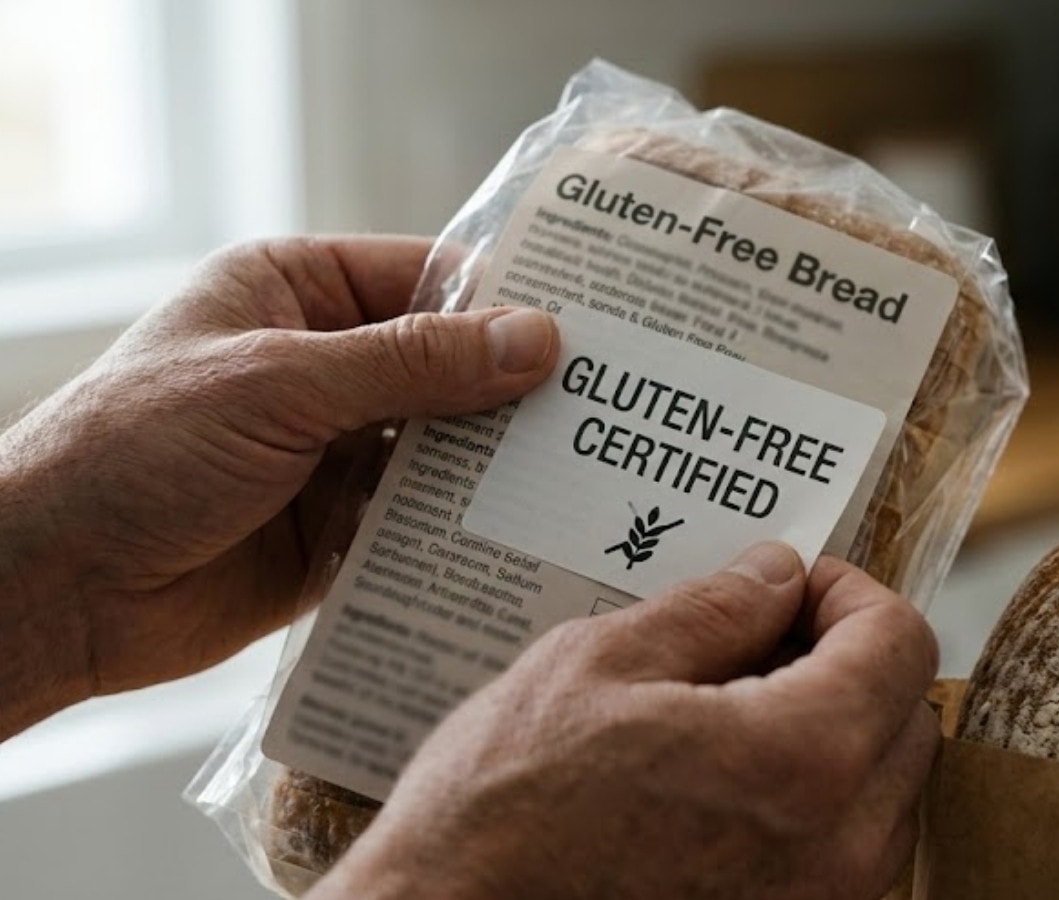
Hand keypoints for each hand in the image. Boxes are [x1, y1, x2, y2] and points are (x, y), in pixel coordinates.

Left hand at [0, 236, 558, 736]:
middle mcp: (325, 365)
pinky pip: (423, 524)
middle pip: (451, 367)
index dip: (510, 300)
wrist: (53, 587)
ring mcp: (335, 451)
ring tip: (592, 480)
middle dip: (520, 393)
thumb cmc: (135, 450)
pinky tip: (531, 541)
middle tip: (614, 410)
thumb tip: (535, 339)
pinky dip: (468, 533)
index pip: (429, 279)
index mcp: (298, 292)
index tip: (598, 325)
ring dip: (502, 468)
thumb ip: (410, 364)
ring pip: (446, 450)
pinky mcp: (341, 531)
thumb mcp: (278, 384)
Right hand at [311, 544, 940, 899]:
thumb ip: (715, 611)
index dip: (851, 594)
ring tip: (734, 713)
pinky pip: (846, 856)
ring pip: (886, 792)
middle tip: (763, 640)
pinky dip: (815, 805)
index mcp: (802, 760)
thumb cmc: (502, 816)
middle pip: (908, 717)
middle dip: (852, 661)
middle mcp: (838, 850)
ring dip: (838, 735)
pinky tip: (725, 785)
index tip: (798, 587)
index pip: (900, 643)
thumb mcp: (598, 666)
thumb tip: (777, 576)